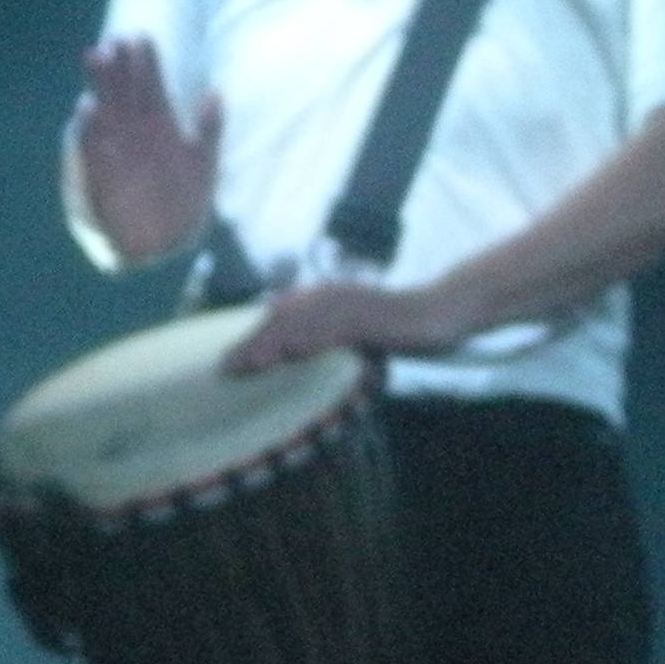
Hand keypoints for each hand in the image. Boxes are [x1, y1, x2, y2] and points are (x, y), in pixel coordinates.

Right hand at [75, 36, 219, 266]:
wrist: (166, 243)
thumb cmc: (185, 199)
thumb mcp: (203, 162)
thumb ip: (209, 128)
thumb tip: (215, 92)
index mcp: (159, 125)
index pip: (150, 86)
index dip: (146, 63)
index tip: (141, 37)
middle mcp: (134, 133)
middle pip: (124, 91)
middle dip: (119, 66)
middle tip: (114, 40)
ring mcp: (116, 151)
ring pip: (106, 111)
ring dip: (102, 86)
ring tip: (97, 58)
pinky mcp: (101, 174)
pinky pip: (92, 147)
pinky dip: (89, 128)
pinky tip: (88, 106)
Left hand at [223, 279, 461, 372]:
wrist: (437, 312)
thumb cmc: (396, 328)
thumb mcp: (355, 336)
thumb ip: (327, 342)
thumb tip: (298, 359)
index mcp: (322, 297)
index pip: (278, 318)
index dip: (252, 338)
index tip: (229, 361)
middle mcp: (328, 295)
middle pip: (280, 319)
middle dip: (252, 343)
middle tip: (227, 368)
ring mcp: (347, 304)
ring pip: (300, 324)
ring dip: (271, 344)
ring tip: (248, 365)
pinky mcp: (366, 317)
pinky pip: (332, 330)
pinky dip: (309, 341)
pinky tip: (293, 353)